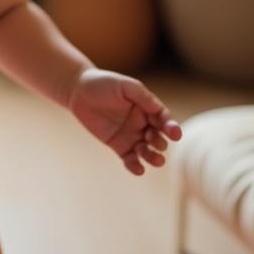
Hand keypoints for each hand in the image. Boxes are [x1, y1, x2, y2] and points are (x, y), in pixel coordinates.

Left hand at [67, 69, 182, 175]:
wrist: (78, 90)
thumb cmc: (103, 83)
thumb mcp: (124, 86)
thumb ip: (142, 96)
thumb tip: (158, 109)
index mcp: (147, 108)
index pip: (164, 119)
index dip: (171, 127)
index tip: (175, 134)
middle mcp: (142, 123)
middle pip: (158, 137)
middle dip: (160, 142)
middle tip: (154, 141)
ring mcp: (130, 136)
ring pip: (147, 151)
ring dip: (153, 157)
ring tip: (157, 161)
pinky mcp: (117, 145)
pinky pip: (130, 159)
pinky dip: (135, 166)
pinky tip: (139, 170)